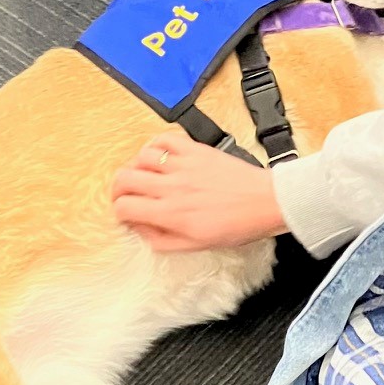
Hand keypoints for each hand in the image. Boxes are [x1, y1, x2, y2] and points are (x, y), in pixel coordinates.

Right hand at [111, 125, 286, 252]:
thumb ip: (162, 240)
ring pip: (140, 157)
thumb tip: (140, 229)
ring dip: (135, 166)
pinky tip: (158, 155)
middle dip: (118, 189)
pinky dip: (155, 145)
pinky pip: (164, 139)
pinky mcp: (195, 150)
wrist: (265, 202)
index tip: (126, 214)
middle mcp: (173, 187)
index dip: (119, 212)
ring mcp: (183, 165)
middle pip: (124, 179)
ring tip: (143, 175)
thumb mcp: (196, 245)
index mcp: (172, 214)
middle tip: (125, 194)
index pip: (125, 207)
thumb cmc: (237, 225)